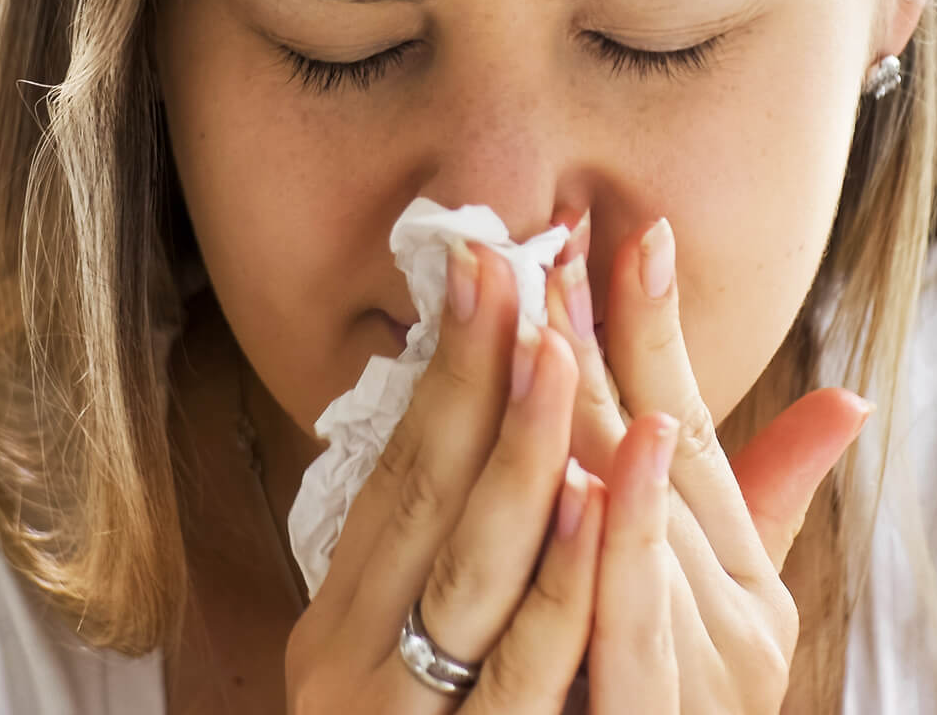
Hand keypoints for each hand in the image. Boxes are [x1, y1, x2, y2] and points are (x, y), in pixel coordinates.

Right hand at [285, 234, 608, 711]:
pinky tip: (592, 503)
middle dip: (471, 375)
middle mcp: (352, 659)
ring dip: (519, 452)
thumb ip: (466, 575)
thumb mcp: (418, 668)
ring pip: (468, 569)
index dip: (445, 370)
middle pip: (422, 499)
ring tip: (556, 349)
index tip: (484, 266)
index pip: (398, 474)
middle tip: (511, 263)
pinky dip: (556, 584)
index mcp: (344, 620)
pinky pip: (518, 672)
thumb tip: (528, 465)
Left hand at [541, 208, 871, 712]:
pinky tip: (587, 475)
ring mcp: (698, 669)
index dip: (660, 327)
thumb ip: (773, 502)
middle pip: (662, 457)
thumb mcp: (736, 610)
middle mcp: (733, 612)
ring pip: (642, 529)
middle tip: (558, 240)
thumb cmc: (691, 706)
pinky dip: (611, 551)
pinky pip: (624, 632)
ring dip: (600, 418)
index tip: (634, 229)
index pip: (695, 427)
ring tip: (559, 323)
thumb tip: (848, 397)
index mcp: (740, 572)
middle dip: (607, 342)